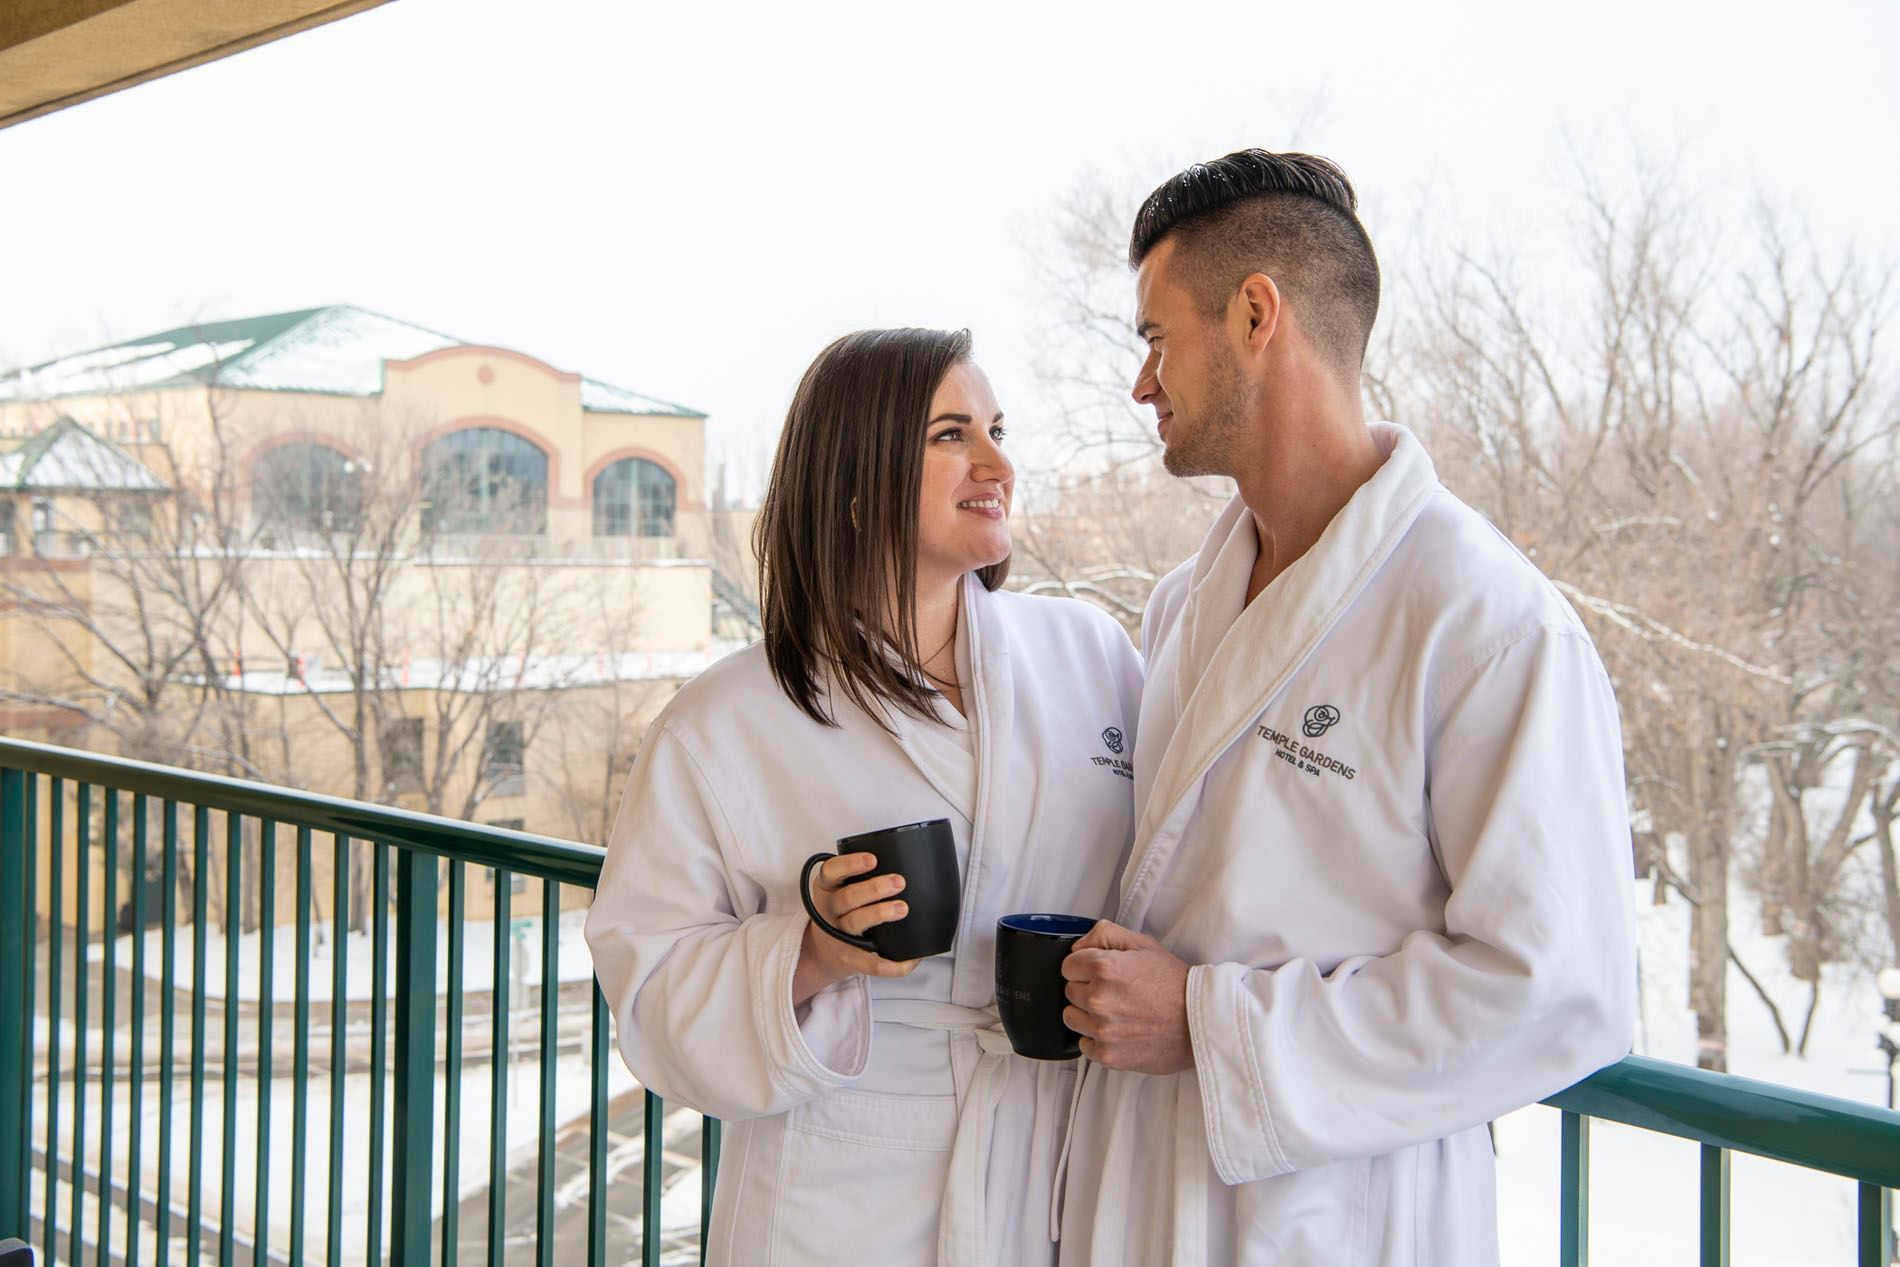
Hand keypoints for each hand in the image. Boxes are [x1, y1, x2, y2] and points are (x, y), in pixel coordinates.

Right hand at [792, 852, 918, 1004]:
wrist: (822, 951)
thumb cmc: (840, 912)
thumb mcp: (838, 889)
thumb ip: (858, 876)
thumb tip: (905, 857)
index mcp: (827, 888)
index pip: (831, 871)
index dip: (850, 865)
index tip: (872, 859)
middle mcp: (830, 911)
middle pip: (847, 898)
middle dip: (874, 888)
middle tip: (898, 882)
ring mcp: (838, 936)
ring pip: (856, 923)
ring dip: (880, 913)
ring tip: (902, 908)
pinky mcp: (850, 959)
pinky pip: (871, 964)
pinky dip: (894, 964)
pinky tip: (912, 958)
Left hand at [1062, 920, 1194, 1073]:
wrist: (1201, 1021)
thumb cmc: (1174, 983)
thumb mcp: (1143, 944)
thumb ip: (1104, 935)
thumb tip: (1078, 947)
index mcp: (1104, 967)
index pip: (1068, 966)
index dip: (1085, 967)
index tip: (1101, 973)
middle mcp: (1098, 999)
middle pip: (1069, 991)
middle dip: (1087, 989)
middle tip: (1116, 993)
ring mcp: (1102, 1029)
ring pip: (1072, 1018)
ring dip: (1088, 1015)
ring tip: (1116, 1012)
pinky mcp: (1108, 1054)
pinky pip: (1084, 1044)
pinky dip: (1096, 1039)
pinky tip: (1118, 1031)